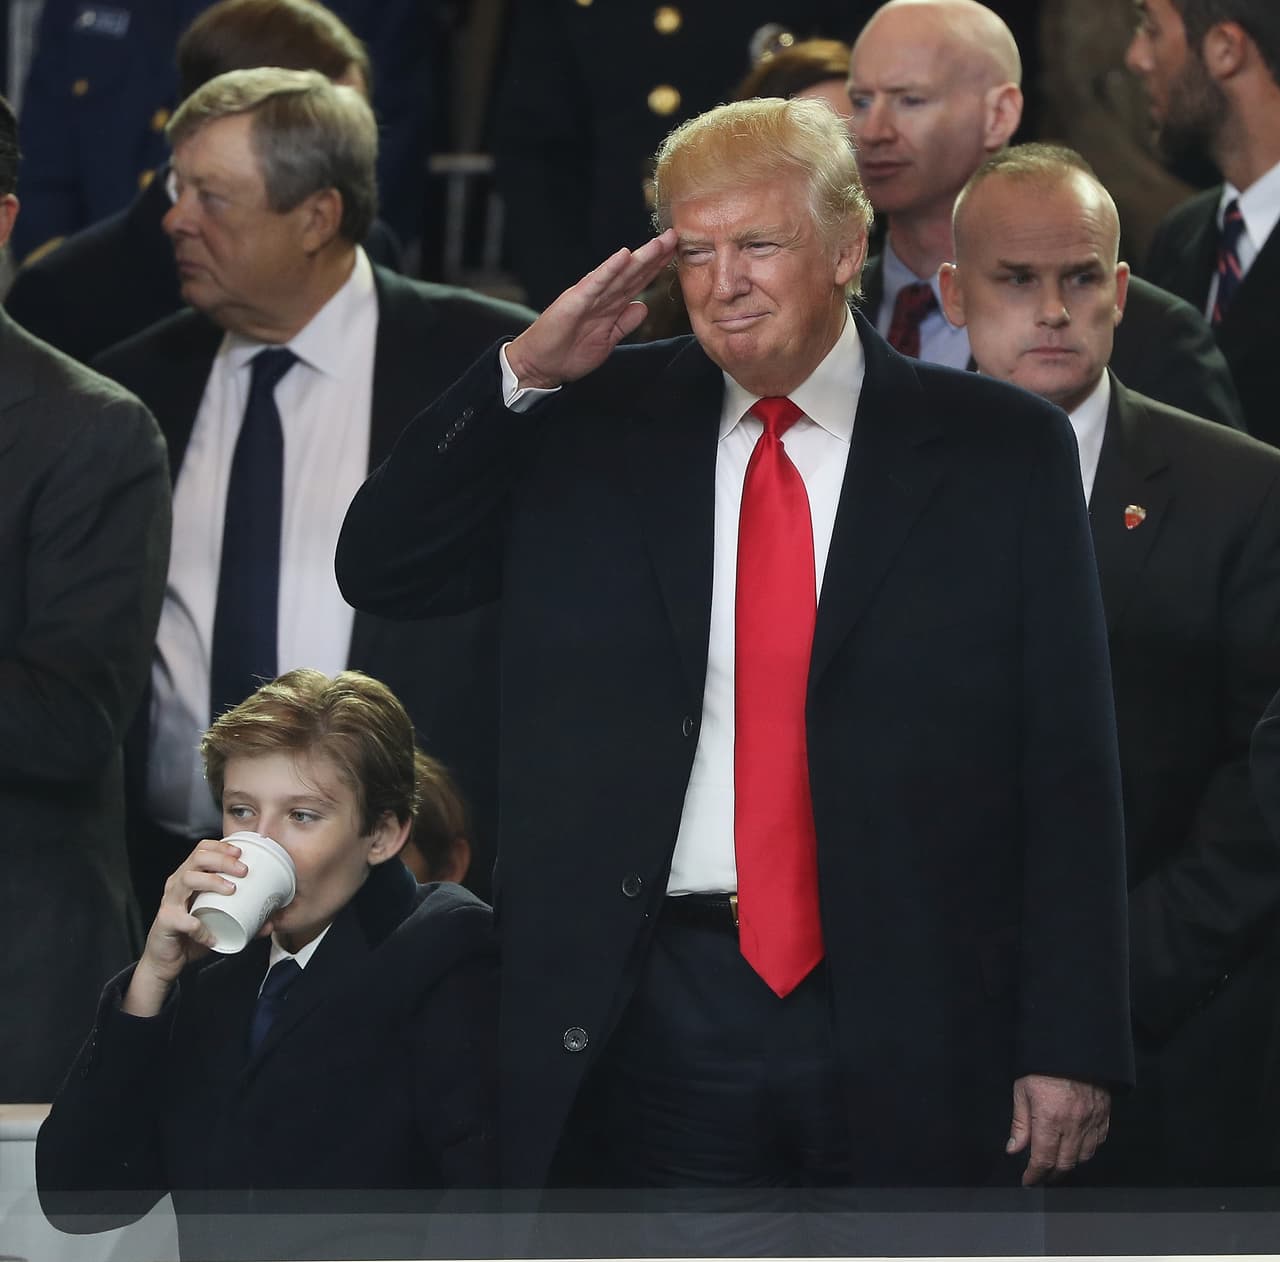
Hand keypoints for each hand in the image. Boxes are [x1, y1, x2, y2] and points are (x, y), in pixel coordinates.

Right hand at [122, 838, 248, 1017]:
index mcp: (189, 877)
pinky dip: (200, 927)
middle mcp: (177, 884)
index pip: (202, 850)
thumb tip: (270, 924)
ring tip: (231, 890)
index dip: (221, 847)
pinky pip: (183, 920)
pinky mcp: (165, 921)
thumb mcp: (218, 921)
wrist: (166, 959)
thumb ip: (243, 920)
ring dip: (212, 881)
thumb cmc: (191, 934)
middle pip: (197, 859)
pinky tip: (212, 935)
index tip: (241, 853)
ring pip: (188, 879)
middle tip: (243, 871)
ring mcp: (169, 901)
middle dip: (223, 860)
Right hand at [504, 229, 678, 389]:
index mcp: (609, 305)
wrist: (540, 365)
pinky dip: (609, 270)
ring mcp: (588, 297)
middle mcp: (601, 296)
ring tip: (658, 243)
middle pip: (632, 273)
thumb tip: (643, 307)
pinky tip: (623, 257)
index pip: (637, 282)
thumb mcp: (607, 340)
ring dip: (639, 258)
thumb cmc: (568, 353)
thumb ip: (624, 323)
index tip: (675, 253)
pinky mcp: (575, 301)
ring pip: (619, 274)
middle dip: (654, 256)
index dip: (656, 267)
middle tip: (674, 236)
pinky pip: (596, 284)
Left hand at [1007, 1073, 1109, 1185]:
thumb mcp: (1022, 1090)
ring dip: (1069, 1165)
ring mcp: (1091, 1122)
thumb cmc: (1042, 1067)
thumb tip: (1013, 1150)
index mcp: (1049, 1119)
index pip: (1043, 1158)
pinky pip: (1098, 1143)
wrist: (1073, 1046)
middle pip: (1064, 1163)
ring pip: (1083, 1157)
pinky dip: (1087, 1152)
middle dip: (1051, 1174)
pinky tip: (1077, 1150)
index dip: (1035, 1174)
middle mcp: (1073, 1125)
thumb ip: (1020, 1123)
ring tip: (1057, 1166)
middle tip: (1041, 1177)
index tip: (1028, 1181)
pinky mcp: (1104, 1116)